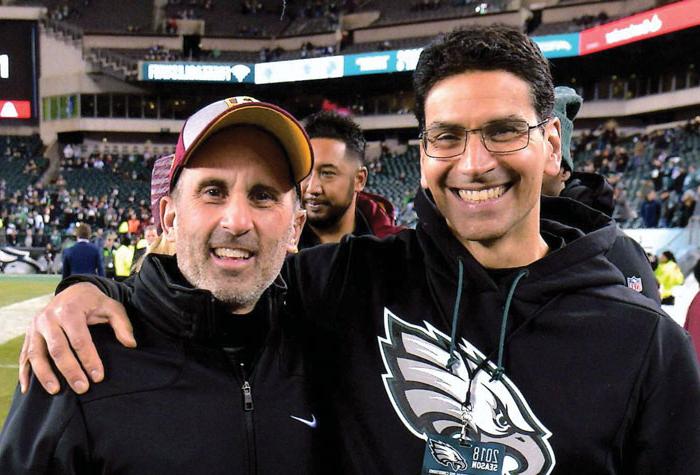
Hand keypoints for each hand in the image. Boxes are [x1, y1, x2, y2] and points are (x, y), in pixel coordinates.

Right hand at [18, 282, 135, 394]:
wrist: (72, 291)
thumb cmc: (94, 303)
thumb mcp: (112, 307)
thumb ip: (123, 325)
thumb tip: (131, 344)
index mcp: (70, 310)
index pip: (80, 339)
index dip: (89, 359)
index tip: (98, 377)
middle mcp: (48, 318)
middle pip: (58, 348)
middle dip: (70, 370)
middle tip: (82, 388)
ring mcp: (35, 327)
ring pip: (37, 354)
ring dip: (45, 374)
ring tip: (56, 391)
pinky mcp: (28, 334)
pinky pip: (25, 355)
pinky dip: (24, 372)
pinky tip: (27, 389)